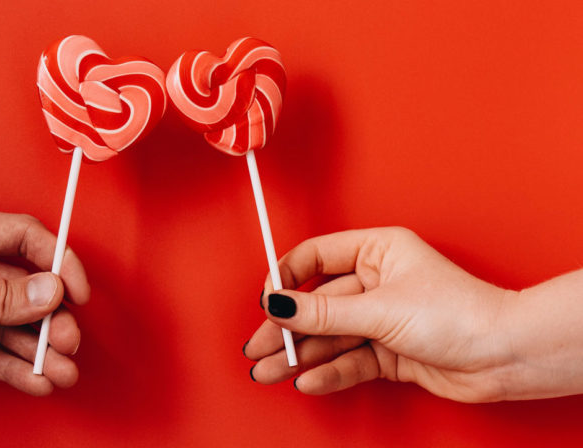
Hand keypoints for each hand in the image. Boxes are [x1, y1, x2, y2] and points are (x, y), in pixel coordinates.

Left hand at [0, 205, 89, 398]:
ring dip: (35, 347)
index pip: (21, 237)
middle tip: (65, 341)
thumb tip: (46, 291)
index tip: (77, 292)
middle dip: (47, 316)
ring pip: (7, 324)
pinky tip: (33, 379)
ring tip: (60, 370)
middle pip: (20, 286)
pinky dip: (10, 366)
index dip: (56, 261)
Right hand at [245, 227, 523, 401]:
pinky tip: (308, 380)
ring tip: (271, 371)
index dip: (285, 278)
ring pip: (330, 336)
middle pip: (317, 303)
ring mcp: (382, 318)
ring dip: (300, 355)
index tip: (265, 301)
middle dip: (286, 328)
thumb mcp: (379, 309)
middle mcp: (376, 281)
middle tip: (258, 347)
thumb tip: (278, 305)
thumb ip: (323, 312)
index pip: (315, 257)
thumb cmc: (459, 313)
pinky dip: (329, 371)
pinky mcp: (389, 351)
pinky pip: (349, 360)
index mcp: (376, 251)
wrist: (504, 356)